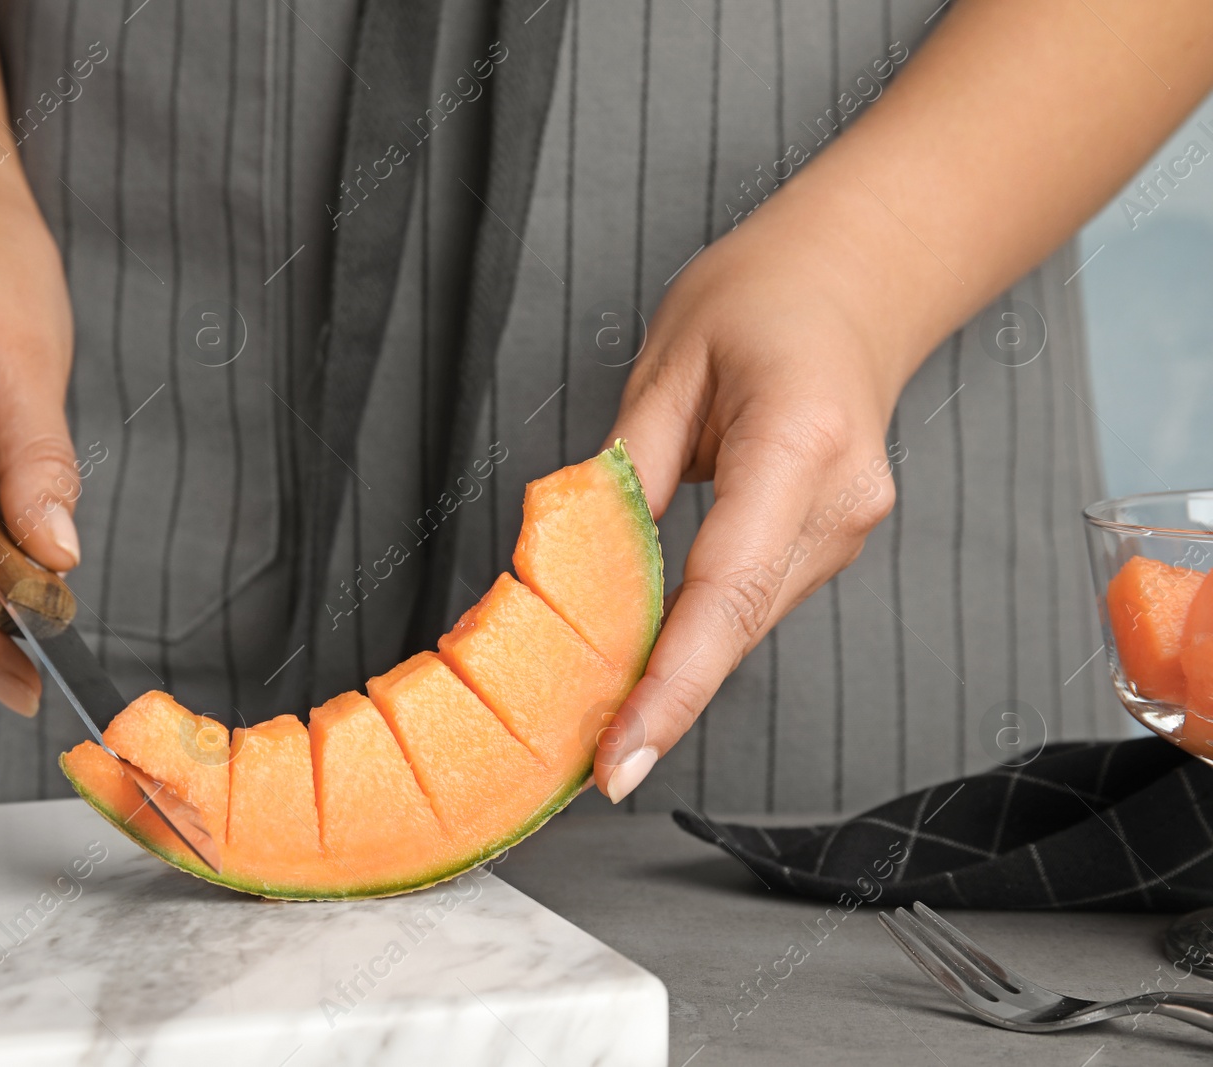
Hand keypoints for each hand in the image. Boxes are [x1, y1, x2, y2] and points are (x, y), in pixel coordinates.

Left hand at [594, 214, 912, 802]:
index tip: (620, 760)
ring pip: (743, 624)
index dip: (669, 688)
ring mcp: (847, 528)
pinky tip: (645, 649)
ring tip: (596, 712)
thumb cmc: (764, 297)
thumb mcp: (670, 363)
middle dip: (655, 697)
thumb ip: (625, 470)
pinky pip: (752, 602)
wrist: (859, 276)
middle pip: (733, 626)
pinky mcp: (832, 541)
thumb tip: (575, 563)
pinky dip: (697, 630)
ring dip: (672, 667)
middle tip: (576, 759)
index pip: (724, 591)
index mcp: (798, 444)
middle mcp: (839, 503)